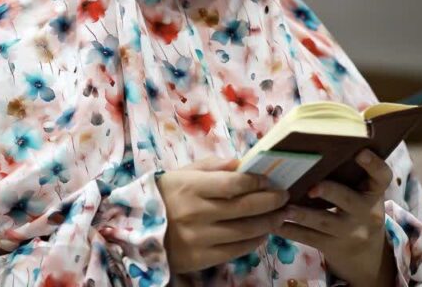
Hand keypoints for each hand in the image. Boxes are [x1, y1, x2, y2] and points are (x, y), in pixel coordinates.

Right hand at [156, 156, 289, 274]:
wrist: (135, 230)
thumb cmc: (165, 195)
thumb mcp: (183, 173)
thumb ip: (214, 166)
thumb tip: (244, 163)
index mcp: (191, 186)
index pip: (235, 184)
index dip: (258, 182)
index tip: (271, 180)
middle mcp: (196, 212)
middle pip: (245, 207)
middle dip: (271, 201)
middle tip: (286, 196)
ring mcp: (199, 238)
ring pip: (245, 231)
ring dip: (269, 222)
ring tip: (281, 215)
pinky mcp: (200, 258)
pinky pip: (236, 250)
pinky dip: (254, 241)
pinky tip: (263, 232)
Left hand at [276, 149, 396, 286]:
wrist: (365, 254)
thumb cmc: (358, 210)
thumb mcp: (364, 193)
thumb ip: (350, 174)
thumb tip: (318, 145)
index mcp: (374, 192)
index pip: (383, 176)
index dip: (374, 164)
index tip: (361, 152)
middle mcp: (366, 212)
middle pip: (348, 200)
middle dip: (330, 192)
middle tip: (311, 188)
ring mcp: (351, 232)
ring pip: (325, 221)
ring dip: (302, 214)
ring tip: (284, 208)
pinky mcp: (334, 247)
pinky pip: (310, 238)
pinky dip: (290, 230)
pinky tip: (274, 223)